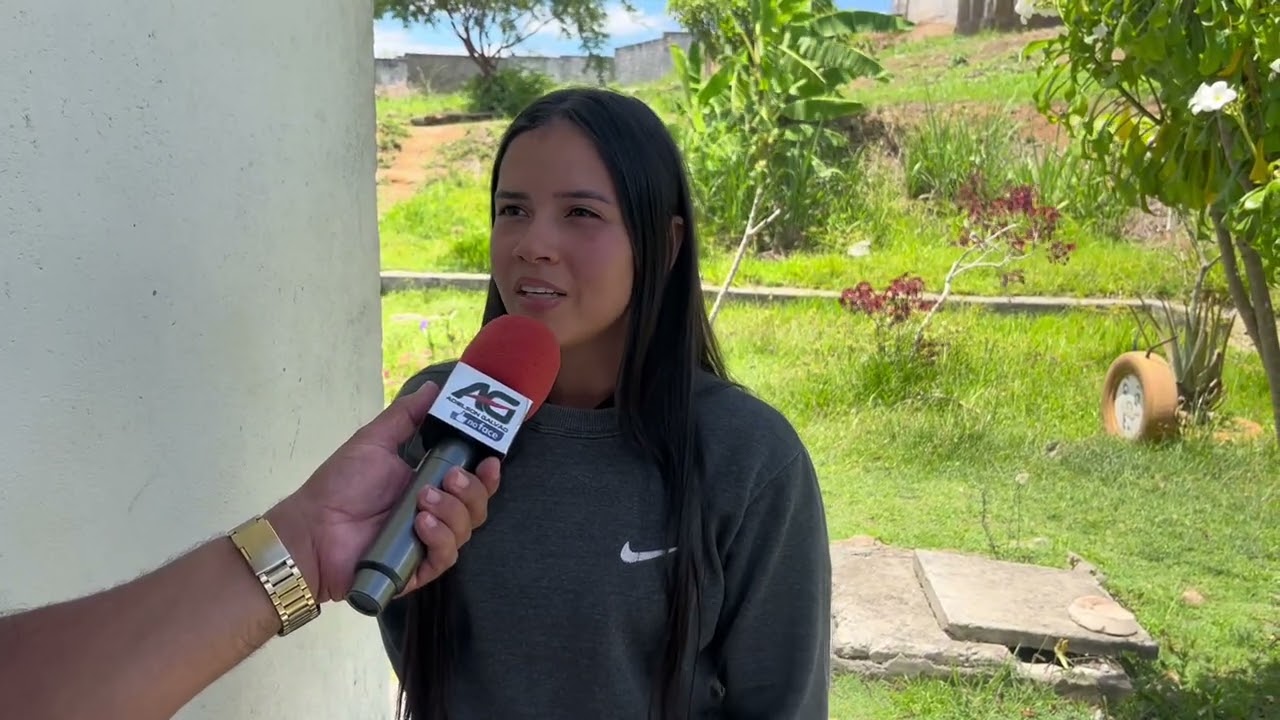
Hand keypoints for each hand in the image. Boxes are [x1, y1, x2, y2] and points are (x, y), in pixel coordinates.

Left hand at [265, 381, 501, 603]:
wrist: (312, 528)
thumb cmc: (341, 485)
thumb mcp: (375, 442)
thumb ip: (407, 415)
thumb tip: (434, 387)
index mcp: (430, 484)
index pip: (473, 482)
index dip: (487, 473)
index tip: (490, 459)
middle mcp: (435, 515)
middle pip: (477, 506)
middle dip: (472, 491)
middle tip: (452, 478)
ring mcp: (427, 543)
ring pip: (466, 530)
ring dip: (452, 512)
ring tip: (423, 501)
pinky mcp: (418, 569)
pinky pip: (446, 557)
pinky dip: (440, 539)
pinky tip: (421, 525)